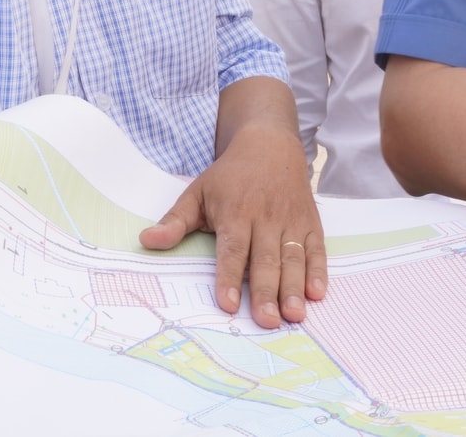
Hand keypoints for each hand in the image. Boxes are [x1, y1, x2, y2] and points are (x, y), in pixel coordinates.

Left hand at [140, 124, 325, 327]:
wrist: (270, 145)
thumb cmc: (230, 175)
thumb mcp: (198, 192)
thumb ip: (175, 221)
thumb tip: (147, 241)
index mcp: (236, 212)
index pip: (233, 249)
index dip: (229, 277)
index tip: (227, 305)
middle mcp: (266, 218)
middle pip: (266, 259)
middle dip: (266, 292)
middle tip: (267, 321)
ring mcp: (291, 220)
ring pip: (293, 257)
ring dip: (294, 287)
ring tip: (294, 315)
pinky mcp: (310, 222)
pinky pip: (317, 248)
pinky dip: (319, 271)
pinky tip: (317, 293)